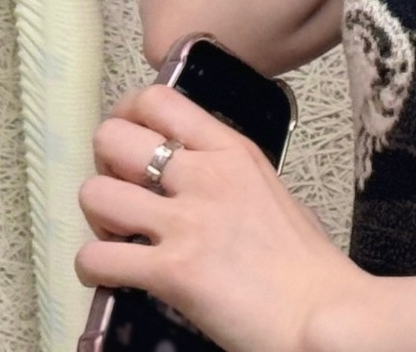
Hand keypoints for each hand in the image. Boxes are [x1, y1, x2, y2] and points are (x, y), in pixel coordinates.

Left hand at [76, 83, 365, 351]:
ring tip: (116, 236)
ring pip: (95, 194)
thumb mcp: (271, 192)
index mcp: (231, 151)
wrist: (322, 315)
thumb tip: (206, 185)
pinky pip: (97, 258)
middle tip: (120, 194)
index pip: (159, 99)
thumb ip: (232, 177)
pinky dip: (92, 269)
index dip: (128, 117)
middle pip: (114, 138)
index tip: (128, 143)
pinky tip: (112, 277)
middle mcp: (205, 175)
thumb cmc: (307, 266)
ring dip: (96, 219)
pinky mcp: (172, 271)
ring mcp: (187, 221)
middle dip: (104, 167)